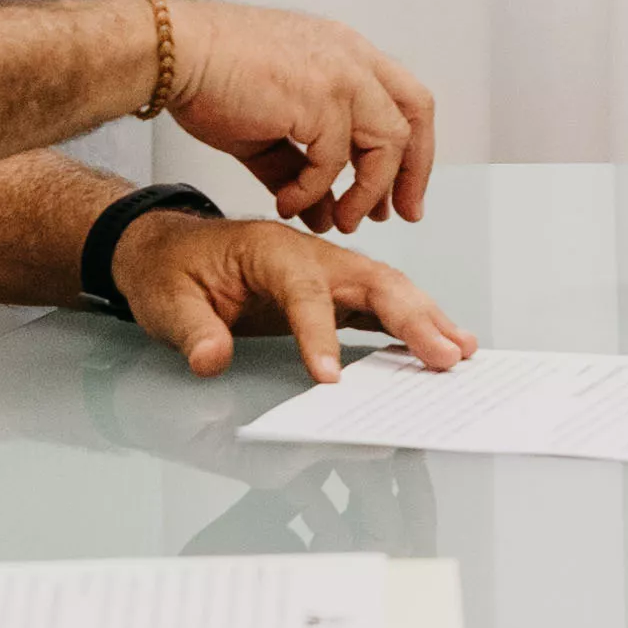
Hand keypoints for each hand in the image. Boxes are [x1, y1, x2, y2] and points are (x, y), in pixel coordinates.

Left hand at [114, 212, 477, 384]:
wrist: (171, 251)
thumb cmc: (173, 271)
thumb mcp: (168, 302)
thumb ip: (193, 331)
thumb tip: (211, 361)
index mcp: (269, 249)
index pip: (304, 291)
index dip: (320, 334)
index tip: (330, 378)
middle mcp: (310, 254)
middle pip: (371, 280)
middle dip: (411, 318)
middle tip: (443, 355)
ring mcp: (328, 271)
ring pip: (388, 290)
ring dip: (426, 319)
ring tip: (460, 350)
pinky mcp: (334, 291)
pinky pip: (381, 306)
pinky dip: (413, 324)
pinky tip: (439, 344)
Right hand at [159, 0, 438, 228]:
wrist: (172, 53)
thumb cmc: (210, 78)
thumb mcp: (269, 128)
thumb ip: (301, 167)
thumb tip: (324, 212)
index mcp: (345, 53)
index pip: (405, 100)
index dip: (412, 150)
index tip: (402, 193)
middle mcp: (352, 58)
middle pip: (415, 116)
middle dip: (412, 172)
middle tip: (398, 214)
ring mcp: (342, 75)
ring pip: (386, 144)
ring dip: (365, 192)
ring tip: (341, 220)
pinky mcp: (321, 98)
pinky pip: (334, 162)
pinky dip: (313, 190)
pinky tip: (288, 202)